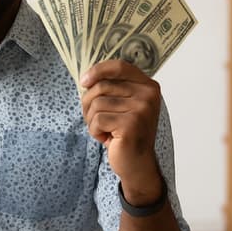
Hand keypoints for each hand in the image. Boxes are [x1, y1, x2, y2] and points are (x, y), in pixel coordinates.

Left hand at [80, 60, 161, 202]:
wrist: (137, 164)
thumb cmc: (126, 133)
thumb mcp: (122, 105)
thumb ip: (112, 88)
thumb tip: (86, 78)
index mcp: (148, 86)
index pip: (119, 66)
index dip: (98, 70)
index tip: (83, 81)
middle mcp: (148, 95)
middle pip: (101, 86)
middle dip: (89, 104)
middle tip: (97, 120)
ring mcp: (141, 109)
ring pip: (96, 104)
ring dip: (92, 120)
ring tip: (106, 131)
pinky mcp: (131, 124)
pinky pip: (97, 120)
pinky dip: (95, 131)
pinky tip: (108, 139)